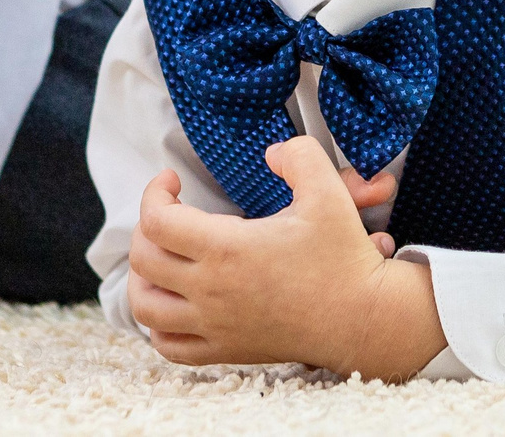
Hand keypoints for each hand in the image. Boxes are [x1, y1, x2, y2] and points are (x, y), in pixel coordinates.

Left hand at [126, 137, 445, 378]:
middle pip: (143, 259)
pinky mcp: (226, 350)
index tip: (172, 180)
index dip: (154, 193)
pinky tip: (175, 302)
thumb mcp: (328, 192)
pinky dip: (157, 324)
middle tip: (169, 211)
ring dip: (142, 276)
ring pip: (145, 306)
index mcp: (228, 250)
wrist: (363, 319)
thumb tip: (271, 153)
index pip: (156, 222)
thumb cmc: (344, 257)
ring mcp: (215, 325)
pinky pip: (169, 345)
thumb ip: (298, 156)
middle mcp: (212, 291)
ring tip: (162, 255)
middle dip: (145, 227)